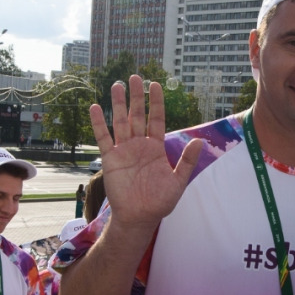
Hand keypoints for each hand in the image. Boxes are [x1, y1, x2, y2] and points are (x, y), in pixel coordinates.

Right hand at [89, 76, 202, 230]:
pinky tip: (95, 107)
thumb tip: (199, 140)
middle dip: (136, 96)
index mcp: (155, 147)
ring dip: (118, 104)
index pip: (156, 119)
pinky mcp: (110, 159)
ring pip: (120, 122)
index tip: (156, 84)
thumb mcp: (178, 181)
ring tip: (116, 85)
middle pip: (137, 115)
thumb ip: (187, 161)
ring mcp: (123, 150)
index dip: (156, 102)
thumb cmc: (160, 202)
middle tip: (134, 77)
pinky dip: (99, 124)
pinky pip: (103, 138)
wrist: (139, 217)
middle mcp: (139, 145)